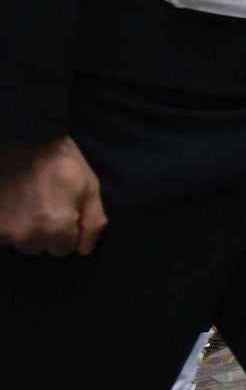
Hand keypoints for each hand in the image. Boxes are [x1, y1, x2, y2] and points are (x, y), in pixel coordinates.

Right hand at [0, 137, 106, 255]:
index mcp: (56, 227)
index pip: (64, 249)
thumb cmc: (60, 161)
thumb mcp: (89, 186)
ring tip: (26, 200)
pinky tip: (11, 201)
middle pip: (39, 247)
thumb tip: (85, 250)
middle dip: (44, 231)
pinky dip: (6, 221)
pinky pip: (1, 234)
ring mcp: (3, 230)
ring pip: (18, 241)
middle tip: (43, 203)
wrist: (22, 140)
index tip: (63, 210)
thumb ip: (93, 222)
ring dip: (23, 227)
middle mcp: (27, 234)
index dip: (66, 230)